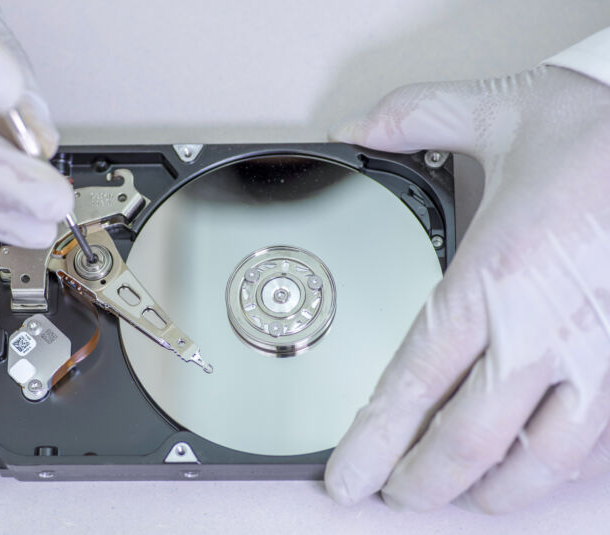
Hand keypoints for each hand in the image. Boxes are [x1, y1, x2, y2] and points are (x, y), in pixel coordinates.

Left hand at [324, 66, 609, 512]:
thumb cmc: (609, 133)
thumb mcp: (502, 107)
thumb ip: (414, 118)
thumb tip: (354, 131)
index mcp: (495, 278)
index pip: (413, 385)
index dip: (373, 443)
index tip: (347, 477)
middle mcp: (544, 331)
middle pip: (467, 443)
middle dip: (419, 482)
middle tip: (389, 494)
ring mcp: (600, 357)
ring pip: (539, 462)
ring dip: (489, 491)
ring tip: (457, 496)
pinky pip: (596, 443)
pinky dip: (554, 469)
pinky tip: (532, 468)